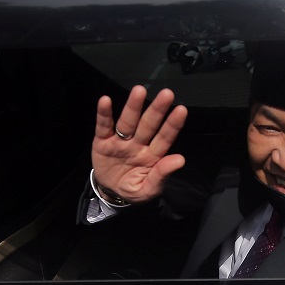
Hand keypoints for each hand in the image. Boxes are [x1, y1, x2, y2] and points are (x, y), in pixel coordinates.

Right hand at [91, 85, 186, 202]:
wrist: (110, 193)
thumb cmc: (133, 189)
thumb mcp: (148, 189)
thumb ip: (161, 175)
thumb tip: (180, 160)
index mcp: (152, 155)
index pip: (164, 138)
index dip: (172, 125)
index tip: (181, 110)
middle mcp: (138, 144)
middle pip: (148, 125)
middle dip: (157, 110)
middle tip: (167, 94)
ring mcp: (120, 141)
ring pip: (128, 122)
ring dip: (133, 107)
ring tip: (139, 91)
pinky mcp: (103, 141)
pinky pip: (103, 126)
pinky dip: (104, 114)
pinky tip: (105, 101)